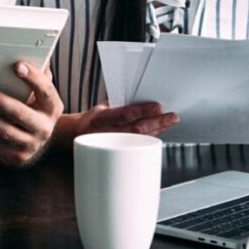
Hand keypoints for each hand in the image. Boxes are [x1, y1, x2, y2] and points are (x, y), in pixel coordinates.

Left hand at [0, 61, 63, 166]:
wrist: (34, 141)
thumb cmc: (33, 109)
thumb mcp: (39, 94)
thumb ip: (37, 74)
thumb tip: (36, 52)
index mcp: (52, 107)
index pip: (46, 90)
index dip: (33, 78)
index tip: (17, 65)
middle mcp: (44, 127)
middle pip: (19, 112)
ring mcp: (29, 144)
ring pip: (2, 129)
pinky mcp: (14, 156)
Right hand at [53, 102, 178, 148]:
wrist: (76, 137)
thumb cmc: (93, 119)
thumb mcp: (101, 106)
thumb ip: (119, 102)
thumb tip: (140, 95)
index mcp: (101, 118)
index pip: (125, 114)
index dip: (143, 111)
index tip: (159, 107)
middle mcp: (107, 133)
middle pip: (136, 130)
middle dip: (157, 123)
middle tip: (173, 117)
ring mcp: (113, 145)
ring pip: (140, 139)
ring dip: (158, 130)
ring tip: (170, 122)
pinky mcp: (118, 153)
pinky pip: (138, 145)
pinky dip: (151, 137)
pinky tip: (161, 130)